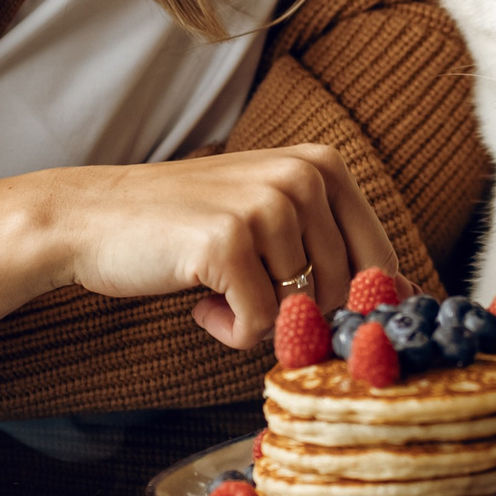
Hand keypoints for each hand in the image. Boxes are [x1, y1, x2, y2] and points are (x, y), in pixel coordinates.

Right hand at [41, 144, 396, 349]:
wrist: (91, 218)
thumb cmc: (187, 227)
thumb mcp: (271, 218)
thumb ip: (330, 248)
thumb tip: (403, 302)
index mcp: (324, 165)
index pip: (381, 260)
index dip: (358, 305)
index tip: (322, 318)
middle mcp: (304, 177)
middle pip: (343, 292)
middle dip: (297, 314)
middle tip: (246, 293)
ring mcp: (267, 206)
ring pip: (300, 311)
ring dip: (256, 319)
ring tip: (213, 284)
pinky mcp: (228, 242)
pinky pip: (258, 325)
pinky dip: (228, 330)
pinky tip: (197, 299)